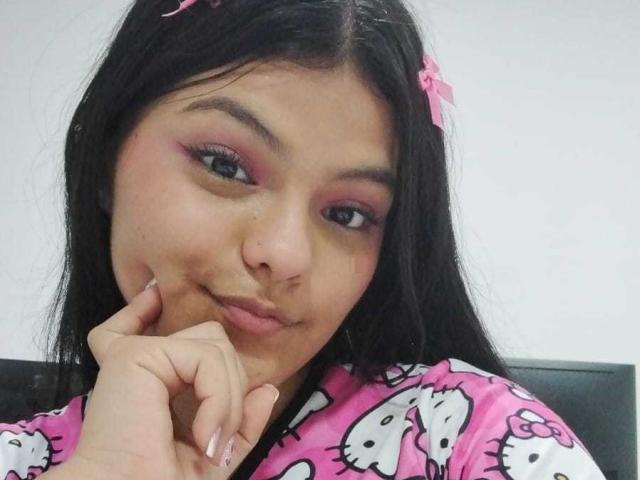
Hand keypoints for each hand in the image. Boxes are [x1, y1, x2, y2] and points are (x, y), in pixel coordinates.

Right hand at [65, 280, 278, 479]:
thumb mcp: (215, 452)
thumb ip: (239, 419)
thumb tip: (267, 389)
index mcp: (149, 379)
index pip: (156, 330)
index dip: (150, 309)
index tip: (154, 295)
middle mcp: (138, 360)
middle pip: (212, 339)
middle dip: (230, 387)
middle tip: (217, 439)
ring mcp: (136, 353)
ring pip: (215, 344)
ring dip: (227, 397)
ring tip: (210, 440)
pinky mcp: (134, 354)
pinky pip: (205, 357)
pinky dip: (218, 396)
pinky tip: (203, 433)